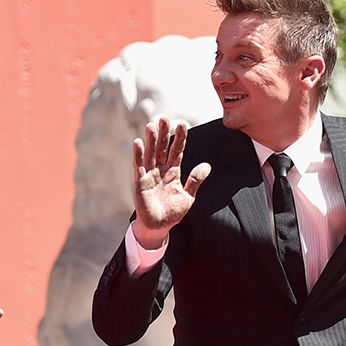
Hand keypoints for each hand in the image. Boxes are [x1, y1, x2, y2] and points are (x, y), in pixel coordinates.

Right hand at [131, 116, 210, 248]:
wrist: (159, 227)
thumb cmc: (172, 212)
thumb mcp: (188, 196)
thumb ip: (195, 180)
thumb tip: (207, 166)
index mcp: (173, 171)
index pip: (177, 151)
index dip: (180, 138)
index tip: (182, 123)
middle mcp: (161, 170)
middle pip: (162, 148)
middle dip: (163, 133)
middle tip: (164, 117)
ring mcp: (150, 175)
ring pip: (150, 153)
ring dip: (150, 140)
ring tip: (151, 125)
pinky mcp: (140, 182)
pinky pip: (139, 166)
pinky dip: (138, 155)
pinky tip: (138, 142)